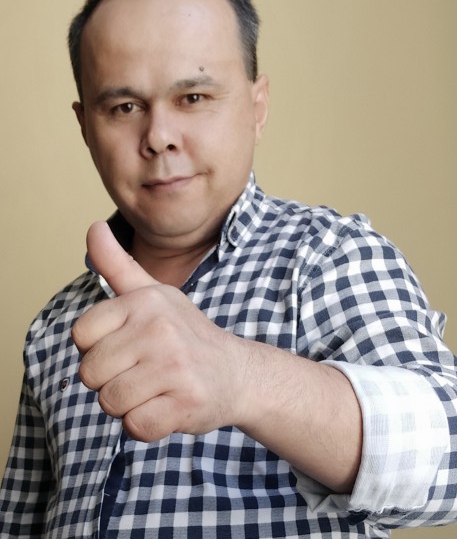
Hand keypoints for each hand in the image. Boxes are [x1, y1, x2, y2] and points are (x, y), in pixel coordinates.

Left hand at [72, 221, 246, 441]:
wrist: (237, 372)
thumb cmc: (185, 334)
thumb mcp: (152, 293)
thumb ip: (117, 264)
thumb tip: (93, 227)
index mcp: (144, 301)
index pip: (81, 336)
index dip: (99, 348)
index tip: (128, 346)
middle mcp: (159, 328)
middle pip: (90, 372)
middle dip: (112, 379)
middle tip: (145, 370)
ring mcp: (174, 365)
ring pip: (109, 402)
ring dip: (128, 404)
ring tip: (157, 387)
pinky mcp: (186, 401)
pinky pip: (135, 427)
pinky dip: (148, 424)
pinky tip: (169, 405)